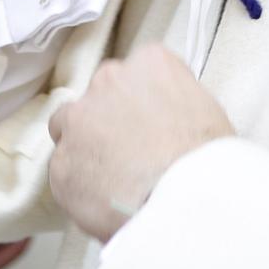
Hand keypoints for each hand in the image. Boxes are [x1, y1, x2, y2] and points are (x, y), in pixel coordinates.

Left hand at [47, 44, 233, 241]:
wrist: (186, 204)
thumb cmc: (207, 163)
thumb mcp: (207, 112)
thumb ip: (173, 101)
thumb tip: (161, 119)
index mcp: (148, 63)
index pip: (134, 74)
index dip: (139, 104)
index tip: (146, 126)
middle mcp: (108, 81)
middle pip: (98, 96)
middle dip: (107, 121)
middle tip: (128, 155)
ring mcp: (78, 120)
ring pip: (68, 128)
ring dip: (84, 147)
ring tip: (109, 180)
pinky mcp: (61, 163)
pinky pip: (64, 171)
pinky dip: (78, 186)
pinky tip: (103, 204)